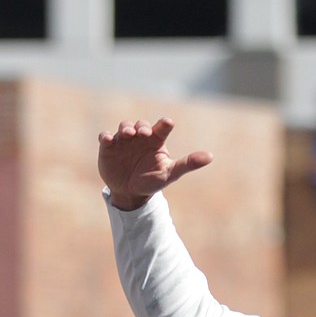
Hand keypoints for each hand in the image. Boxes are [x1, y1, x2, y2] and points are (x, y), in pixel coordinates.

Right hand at [97, 118, 211, 209]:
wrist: (131, 192)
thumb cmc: (153, 181)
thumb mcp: (171, 173)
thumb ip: (188, 164)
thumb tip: (210, 156)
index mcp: (156, 141)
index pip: (161, 128)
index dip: (164, 124)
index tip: (168, 123)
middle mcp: (140, 138)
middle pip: (140, 125)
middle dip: (141, 126)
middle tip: (143, 133)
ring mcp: (123, 141)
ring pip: (124, 127)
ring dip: (126, 128)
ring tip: (128, 134)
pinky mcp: (108, 147)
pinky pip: (105, 137)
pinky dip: (105, 136)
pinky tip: (107, 139)